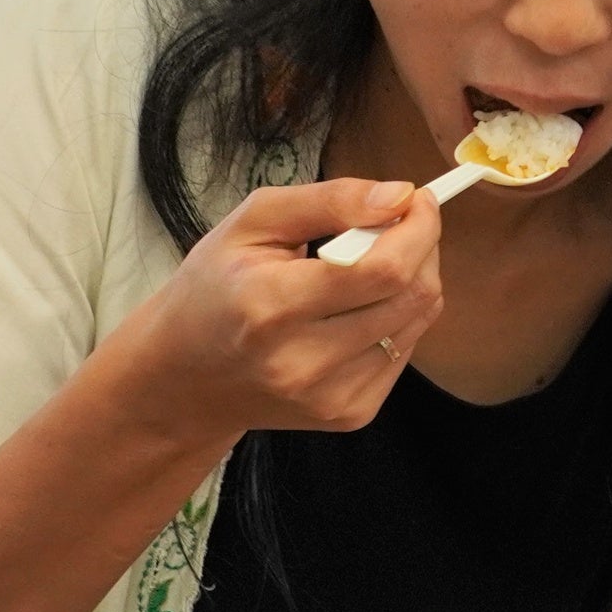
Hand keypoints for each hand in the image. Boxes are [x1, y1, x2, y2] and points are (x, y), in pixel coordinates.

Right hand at [111, 176, 443, 443]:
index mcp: (271, 305)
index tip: (418, 200)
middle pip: (410, 295)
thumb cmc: (215, 288)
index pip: (382, 268)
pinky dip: (398, 318)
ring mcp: (330, 396)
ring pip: (417, 322)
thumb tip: (400, 197)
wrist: (188, 376)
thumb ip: (329, 201)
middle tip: (403, 224)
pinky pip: (405, 352)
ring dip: (415, 281)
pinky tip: (361, 307)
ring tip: (376, 263)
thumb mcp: (252, 223)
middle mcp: (303, 361)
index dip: (418, 228)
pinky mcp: (350, 414)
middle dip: (423, 247)